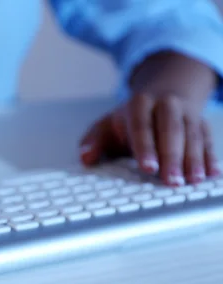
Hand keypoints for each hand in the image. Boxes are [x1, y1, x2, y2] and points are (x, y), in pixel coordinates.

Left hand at [79, 93, 218, 184]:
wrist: (165, 89)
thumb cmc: (131, 117)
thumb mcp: (107, 124)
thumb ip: (93, 141)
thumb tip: (85, 158)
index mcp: (140, 104)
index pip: (142, 126)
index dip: (145, 147)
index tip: (147, 168)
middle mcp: (167, 105)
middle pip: (171, 130)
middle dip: (172, 157)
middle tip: (171, 182)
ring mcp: (188, 113)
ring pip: (193, 136)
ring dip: (194, 160)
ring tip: (193, 181)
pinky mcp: (202, 124)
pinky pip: (208, 141)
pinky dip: (211, 158)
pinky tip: (212, 174)